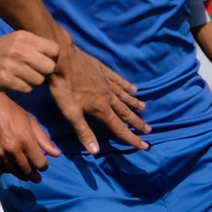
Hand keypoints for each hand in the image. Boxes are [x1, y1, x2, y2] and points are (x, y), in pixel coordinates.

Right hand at [0, 30, 57, 92]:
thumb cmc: (2, 51)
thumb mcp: (18, 40)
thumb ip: (37, 45)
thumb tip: (60, 58)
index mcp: (24, 37)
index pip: (54, 49)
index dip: (51, 57)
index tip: (43, 60)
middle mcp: (18, 49)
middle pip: (49, 67)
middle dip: (44, 72)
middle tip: (33, 70)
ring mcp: (11, 65)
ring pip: (39, 80)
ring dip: (33, 81)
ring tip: (21, 76)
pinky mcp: (6, 79)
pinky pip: (27, 89)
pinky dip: (23, 88)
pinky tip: (14, 81)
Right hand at [0, 87, 57, 179]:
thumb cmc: (10, 110)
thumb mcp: (30, 121)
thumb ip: (43, 139)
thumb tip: (56, 154)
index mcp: (25, 139)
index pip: (39, 163)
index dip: (43, 166)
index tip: (43, 166)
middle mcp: (11, 149)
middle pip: (26, 170)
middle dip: (33, 174)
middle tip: (36, 177)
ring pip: (12, 171)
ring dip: (20, 173)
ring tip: (24, 173)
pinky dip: (6, 168)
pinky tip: (10, 166)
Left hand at [47, 40, 148, 154]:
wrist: (63, 59)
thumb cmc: (65, 88)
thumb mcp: (71, 114)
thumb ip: (84, 132)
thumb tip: (96, 152)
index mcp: (101, 109)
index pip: (119, 128)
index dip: (131, 138)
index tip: (144, 145)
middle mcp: (108, 96)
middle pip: (125, 112)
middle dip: (137, 122)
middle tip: (149, 129)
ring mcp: (107, 82)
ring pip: (124, 96)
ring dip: (134, 104)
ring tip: (143, 109)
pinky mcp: (103, 70)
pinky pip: (119, 80)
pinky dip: (127, 86)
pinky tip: (133, 88)